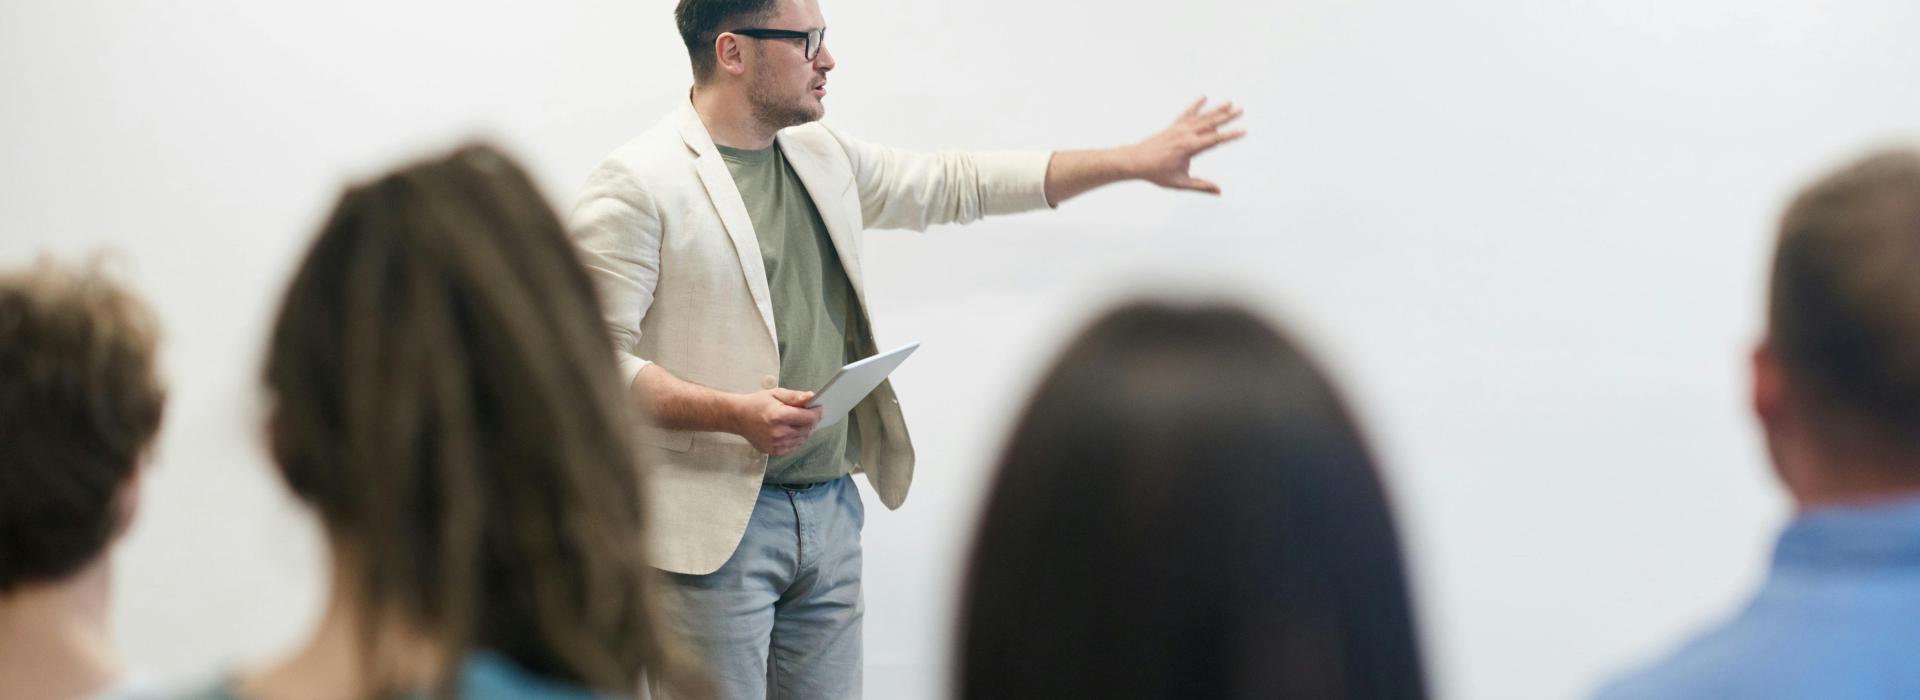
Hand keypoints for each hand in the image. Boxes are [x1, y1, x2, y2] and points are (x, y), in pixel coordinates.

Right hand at [733, 388, 823, 455]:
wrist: (738, 418)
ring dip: (805, 430)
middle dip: (812, 421)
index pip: (809, 418)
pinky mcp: (774, 451)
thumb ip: (795, 396)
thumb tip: (812, 396)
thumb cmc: (757, 403)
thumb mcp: (776, 394)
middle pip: (808, 429)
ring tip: (799, 421)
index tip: (819, 407)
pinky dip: (797, 438)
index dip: (817, 412)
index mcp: (779, 416)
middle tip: (809, 413)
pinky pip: (794, 446)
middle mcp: (779, 432)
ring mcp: (776, 444)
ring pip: (803, 439)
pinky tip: (791, 430)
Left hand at [1125, 97, 1245, 193]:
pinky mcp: (1173, 126)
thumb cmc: (1156, 173)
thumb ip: (1200, 186)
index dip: (1230, 135)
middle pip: (1210, 123)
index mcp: (1189, 147)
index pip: (1215, 139)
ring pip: (1201, 116)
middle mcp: (1185, 134)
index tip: (1243, 131)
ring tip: (1229, 102)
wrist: (1135, 161)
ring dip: (1216, 109)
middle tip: (1241, 110)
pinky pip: (1186, 113)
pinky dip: (1195, 105)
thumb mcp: (1180, 183)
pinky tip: (1203, 97)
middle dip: (1227, 116)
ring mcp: (1179, 128)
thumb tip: (1219, 191)